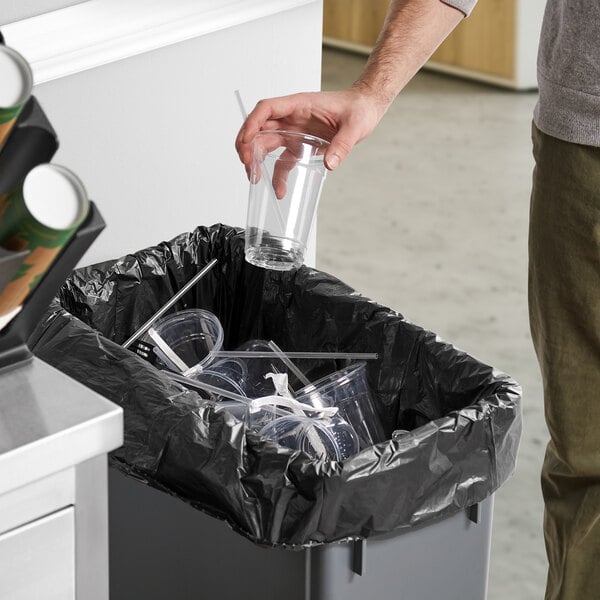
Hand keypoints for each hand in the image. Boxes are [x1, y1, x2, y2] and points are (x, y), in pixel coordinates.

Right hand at [235, 87, 387, 177]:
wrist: (365, 109)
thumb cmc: (359, 108)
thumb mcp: (355, 126)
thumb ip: (343, 144)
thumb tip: (331, 163)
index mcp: (299, 105)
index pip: (267, 109)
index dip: (252, 123)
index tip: (245, 141)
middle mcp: (292, 118)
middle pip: (259, 128)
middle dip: (247, 146)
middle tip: (247, 165)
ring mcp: (294, 132)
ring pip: (266, 144)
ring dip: (256, 161)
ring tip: (254, 179)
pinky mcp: (300, 145)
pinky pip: (283, 161)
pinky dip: (278, 175)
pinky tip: (279, 190)